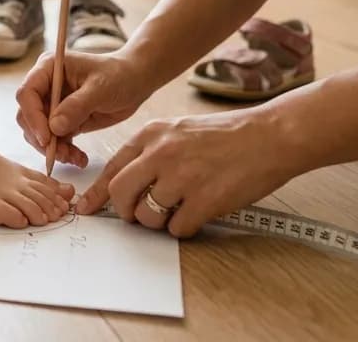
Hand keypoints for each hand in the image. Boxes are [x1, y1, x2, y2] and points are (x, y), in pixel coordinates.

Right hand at [15, 51, 152, 167]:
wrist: (135, 82)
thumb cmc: (118, 76)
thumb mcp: (100, 88)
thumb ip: (77, 106)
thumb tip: (54, 127)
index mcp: (48, 69)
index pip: (27, 93)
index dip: (33, 117)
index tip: (46, 137)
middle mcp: (45, 87)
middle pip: (28, 116)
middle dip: (41, 138)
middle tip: (61, 154)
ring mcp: (53, 105)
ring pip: (39, 132)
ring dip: (53, 149)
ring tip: (74, 159)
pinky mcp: (63, 121)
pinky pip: (55, 141)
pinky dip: (64, 152)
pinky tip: (80, 159)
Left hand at [75, 109, 301, 237]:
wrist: (270, 136)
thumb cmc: (226, 135)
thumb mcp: (179, 130)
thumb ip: (151, 152)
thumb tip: (126, 183)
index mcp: (152, 135)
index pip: (112, 169)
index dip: (97, 193)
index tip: (86, 208)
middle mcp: (161, 154)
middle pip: (121, 194)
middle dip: (126, 211)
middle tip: (139, 215)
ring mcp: (182, 177)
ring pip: (147, 216)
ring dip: (158, 221)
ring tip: (179, 208)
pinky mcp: (204, 200)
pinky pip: (178, 228)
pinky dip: (185, 227)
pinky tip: (199, 212)